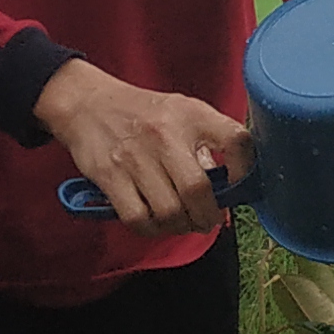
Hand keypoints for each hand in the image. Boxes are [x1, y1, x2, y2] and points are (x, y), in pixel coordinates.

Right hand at [35, 59, 246, 236]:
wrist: (88, 104)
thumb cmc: (144, 112)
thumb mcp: (184, 111)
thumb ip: (209, 141)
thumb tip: (228, 185)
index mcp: (192, 115)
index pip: (236, 140)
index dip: (246, 170)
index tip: (240, 187)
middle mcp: (166, 135)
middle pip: (197, 190)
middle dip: (207, 216)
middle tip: (207, 220)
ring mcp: (136, 157)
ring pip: (169, 211)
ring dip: (180, 226)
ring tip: (181, 223)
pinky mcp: (110, 176)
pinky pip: (138, 218)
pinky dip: (151, 229)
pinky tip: (155, 222)